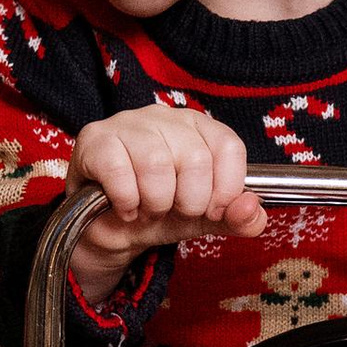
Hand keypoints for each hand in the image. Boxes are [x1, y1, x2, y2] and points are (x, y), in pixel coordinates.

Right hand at [72, 104, 265, 279]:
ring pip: (157, 164)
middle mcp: (164, 116)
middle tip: (171, 210)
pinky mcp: (95, 138)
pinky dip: (126, 201)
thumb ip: (238, 218)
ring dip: (155, 203)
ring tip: (147, 208)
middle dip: (188, 202)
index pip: (228, 146)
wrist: (109, 230)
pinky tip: (124, 207)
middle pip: (196, 159)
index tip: (210, 210)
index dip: (225, 189)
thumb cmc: (158, 213)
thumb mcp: (204, 219)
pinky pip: (119, 172)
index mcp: (197, 126)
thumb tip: (251, 207)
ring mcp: (127, 123)